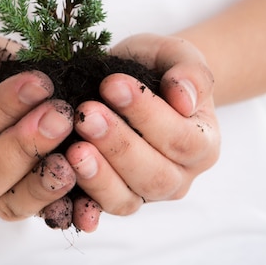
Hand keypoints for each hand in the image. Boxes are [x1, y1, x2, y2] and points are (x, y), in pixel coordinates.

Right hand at [0, 33, 76, 227]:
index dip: (2, 108)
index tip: (40, 82)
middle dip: (26, 145)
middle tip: (61, 115)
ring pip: (10, 203)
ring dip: (43, 180)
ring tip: (73, 156)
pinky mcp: (18, 205)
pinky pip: (37, 213)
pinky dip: (61, 206)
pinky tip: (82, 187)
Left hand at [65, 34, 219, 222]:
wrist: (138, 77)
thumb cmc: (160, 66)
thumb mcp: (178, 56)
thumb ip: (190, 73)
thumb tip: (184, 98)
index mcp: (203, 144)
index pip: (180, 138)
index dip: (146, 114)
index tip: (113, 84)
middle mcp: (179, 176)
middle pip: (154, 175)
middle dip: (117, 145)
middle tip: (87, 115)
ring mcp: (146, 192)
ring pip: (126, 199)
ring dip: (97, 176)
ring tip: (73, 149)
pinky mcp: (114, 197)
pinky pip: (97, 208)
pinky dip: (79, 203)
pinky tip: (62, 182)